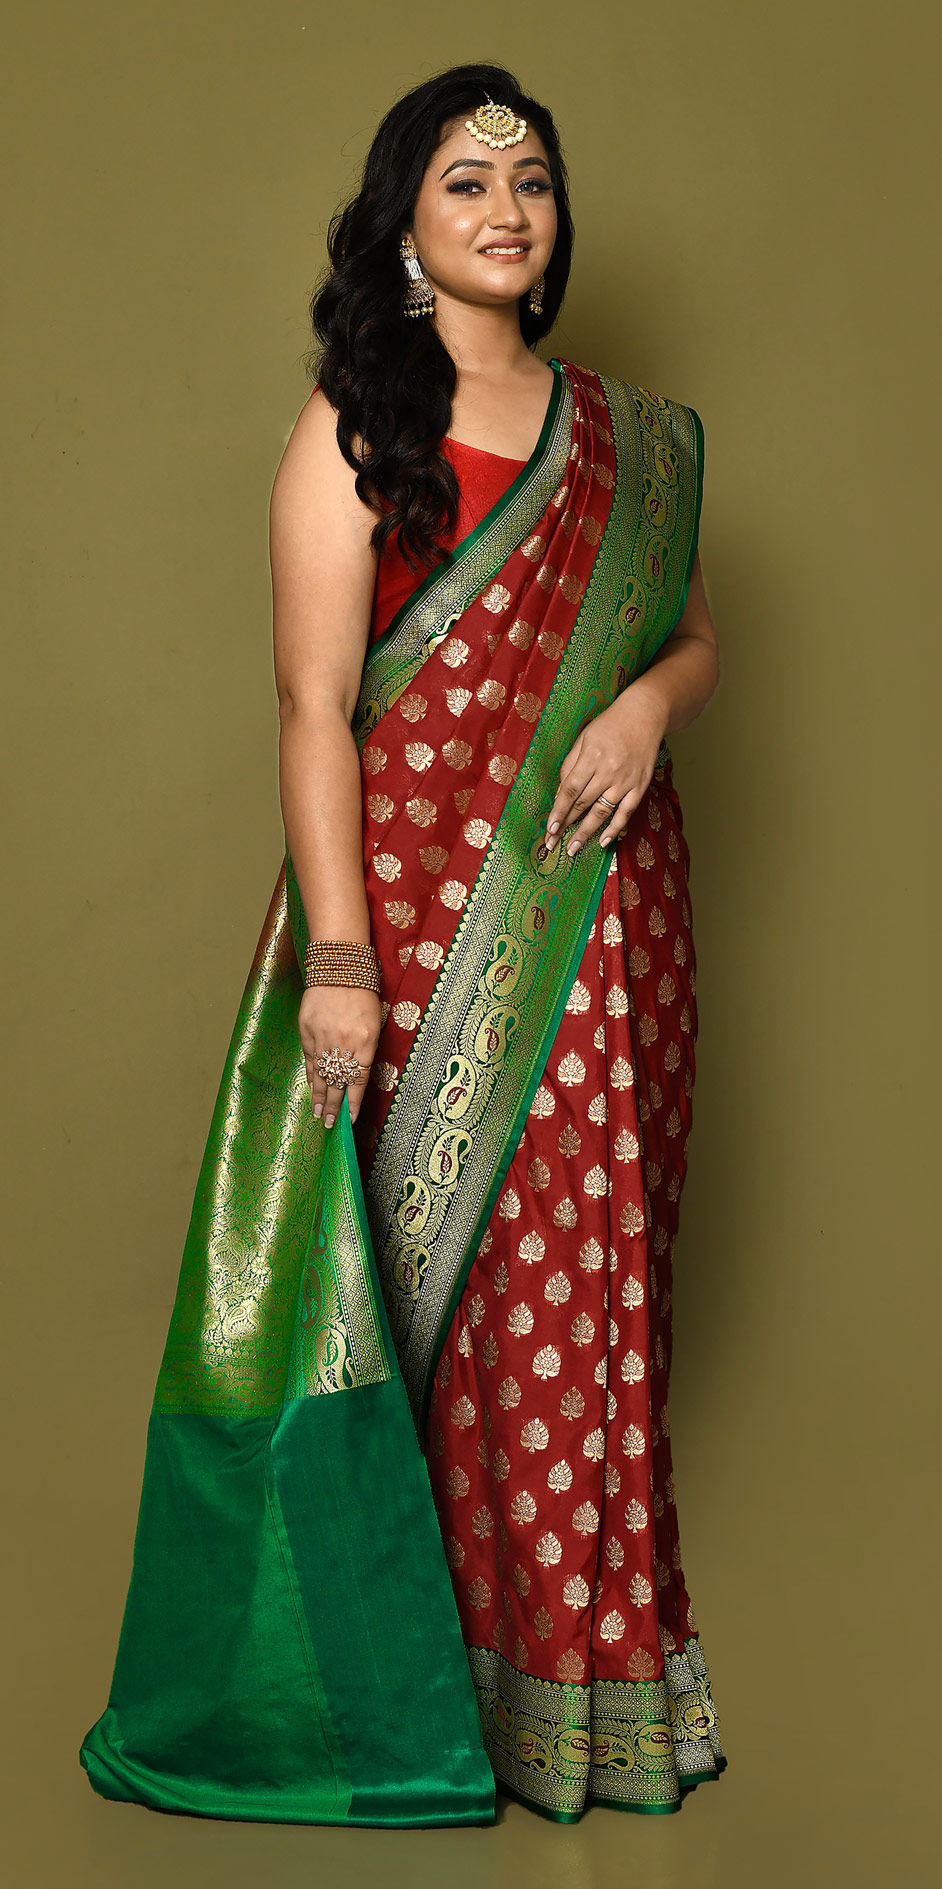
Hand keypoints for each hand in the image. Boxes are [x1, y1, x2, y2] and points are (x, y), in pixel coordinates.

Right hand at [298, 984, 381, 1128]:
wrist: (339, 967)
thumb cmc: (364, 993)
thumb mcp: (375, 1023)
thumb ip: (366, 1050)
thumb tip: (356, 1076)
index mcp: (365, 1042)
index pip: (358, 1081)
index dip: (353, 1102)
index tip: (350, 1119)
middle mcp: (343, 1043)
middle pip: (336, 1082)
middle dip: (333, 1105)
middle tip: (329, 1123)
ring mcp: (322, 1037)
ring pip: (320, 1073)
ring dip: (319, 1095)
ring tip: (317, 1113)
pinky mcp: (307, 1030)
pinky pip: (309, 1058)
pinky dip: (310, 1075)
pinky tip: (311, 1087)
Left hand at [545, 682, 667, 855]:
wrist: (645, 715)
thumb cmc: (610, 725)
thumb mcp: (584, 739)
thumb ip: (570, 765)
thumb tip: (560, 793)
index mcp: (591, 756)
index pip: (570, 790)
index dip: (558, 811)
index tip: (550, 829)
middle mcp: (609, 770)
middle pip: (583, 803)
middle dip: (567, 826)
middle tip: (554, 844)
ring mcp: (626, 780)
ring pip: (602, 812)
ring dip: (586, 833)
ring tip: (573, 849)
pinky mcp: (640, 786)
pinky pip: (626, 812)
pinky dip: (615, 828)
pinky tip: (603, 841)